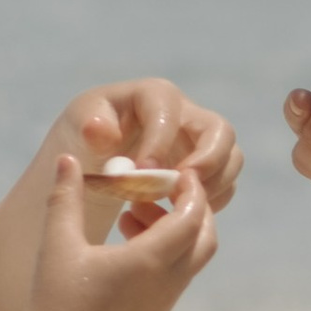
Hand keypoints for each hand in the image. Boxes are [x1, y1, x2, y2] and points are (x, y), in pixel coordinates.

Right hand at [12, 156, 216, 310]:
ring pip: (190, 258)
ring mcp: (164, 303)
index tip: (173, 171)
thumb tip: (67, 158)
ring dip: (174, 231)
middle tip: (159, 190)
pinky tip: (125, 245)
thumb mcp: (58, 243)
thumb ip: (66, 196)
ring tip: (130, 215)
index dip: (189, 189)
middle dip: (190, 208)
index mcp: (151, 261)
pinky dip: (165, 254)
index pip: (193, 215)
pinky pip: (174, 277)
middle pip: (204, 237)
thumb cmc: (56, 300)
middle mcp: (167, 283)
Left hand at [50, 80, 242, 235]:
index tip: (141, 173)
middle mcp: (188, 115)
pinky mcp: (207, 169)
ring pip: (230, 160)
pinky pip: (224, 185)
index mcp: (155, 96)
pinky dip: (208, 202)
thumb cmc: (87, 136)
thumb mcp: (79, 125)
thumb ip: (88, 126)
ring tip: (176, 206)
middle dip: (208, 163)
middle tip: (181, 190)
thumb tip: (99, 131)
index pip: (169, 111)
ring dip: (212, 186)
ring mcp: (202, 143)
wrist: (97, 157)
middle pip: (221, 131)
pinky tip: (177, 214)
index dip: (159, 142)